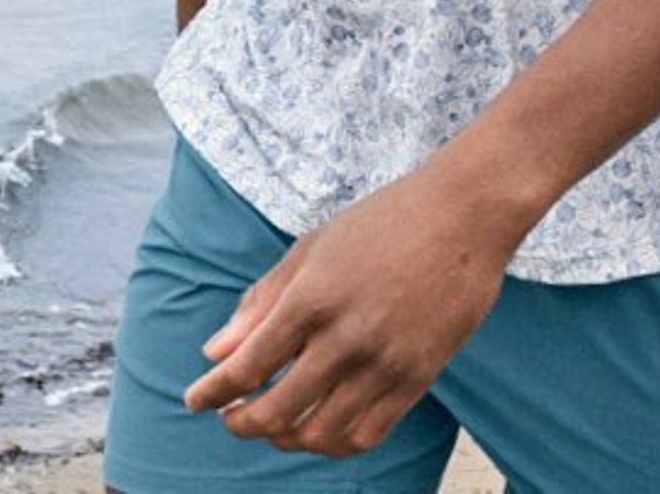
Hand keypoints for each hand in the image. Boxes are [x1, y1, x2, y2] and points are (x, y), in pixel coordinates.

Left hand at [182, 163, 516, 455]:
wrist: (464, 215)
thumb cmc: (384, 221)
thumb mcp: (314, 246)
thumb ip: (263, 300)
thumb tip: (215, 352)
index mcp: (313, 296)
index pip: (247, 365)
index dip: (212, 392)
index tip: (194, 400)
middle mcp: (346, 337)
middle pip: (276, 411)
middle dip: (241, 422)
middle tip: (230, 416)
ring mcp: (385, 363)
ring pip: (318, 434)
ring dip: (284, 438)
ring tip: (273, 424)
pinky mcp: (418, 379)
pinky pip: (366, 435)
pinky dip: (333, 443)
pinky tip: (319, 427)